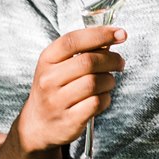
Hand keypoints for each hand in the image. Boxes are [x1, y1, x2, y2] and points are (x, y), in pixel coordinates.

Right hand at [17, 25, 126, 154]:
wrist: (38, 124)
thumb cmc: (54, 89)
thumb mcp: (58, 66)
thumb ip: (82, 51)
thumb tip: (113, 36)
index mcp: (46, 60)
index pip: (73, 41)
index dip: (100, 34)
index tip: (121, 33)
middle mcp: (48, 79)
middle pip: (88, 62)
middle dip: (112, 59)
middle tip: (119, 62)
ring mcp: (57, 101)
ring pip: (95, 83)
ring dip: (109, 80)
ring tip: (108, 82)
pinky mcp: (69, 120)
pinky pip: (97, 103)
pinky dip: (106, 98)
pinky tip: (102, 97)